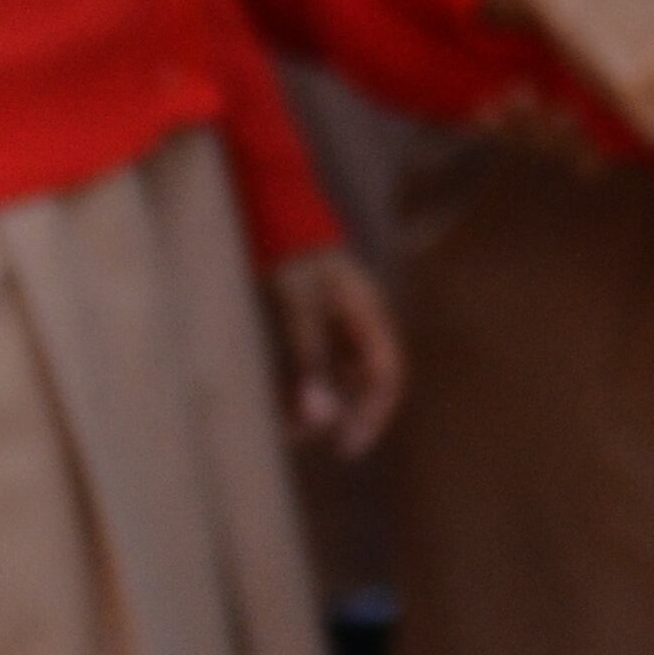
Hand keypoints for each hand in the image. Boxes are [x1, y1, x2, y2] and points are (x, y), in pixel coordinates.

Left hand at [262, 248, 405, 458]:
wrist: (268, 208)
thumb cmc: (290, 258)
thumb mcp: (299, 311)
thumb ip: (309, 362)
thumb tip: (319, 418)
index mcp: (367, 315)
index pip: (385, 375)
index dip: (372, 414)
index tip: (347, 446)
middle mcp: (355, 320)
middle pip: (358, 379)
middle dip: (336, 412)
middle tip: (306, 439)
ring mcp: (330, 319)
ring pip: (330, 372)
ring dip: (312, 400)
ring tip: (284, 428)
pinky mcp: (304, 316)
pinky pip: (307, 359)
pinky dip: (294, 382)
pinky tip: (272, 399)